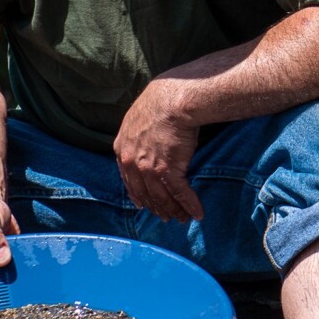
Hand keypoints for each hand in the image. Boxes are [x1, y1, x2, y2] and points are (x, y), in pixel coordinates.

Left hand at [114, 79, 204, 221]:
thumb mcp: (139, 117)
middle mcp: (132, 162)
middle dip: (156, 207)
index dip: (138, 194)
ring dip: (174, 210)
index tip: (144, 205)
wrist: (173, 100)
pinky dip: (189, 205)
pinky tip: (197, 213)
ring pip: (161, 197)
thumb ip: (138, 133)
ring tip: (182, 218)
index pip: (128, 179)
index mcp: (122, 149)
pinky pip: (180, 194)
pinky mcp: (168, 170)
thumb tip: (148, 137)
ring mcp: (148, 168)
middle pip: (144, 192)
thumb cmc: (161, 101)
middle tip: (166, 217)